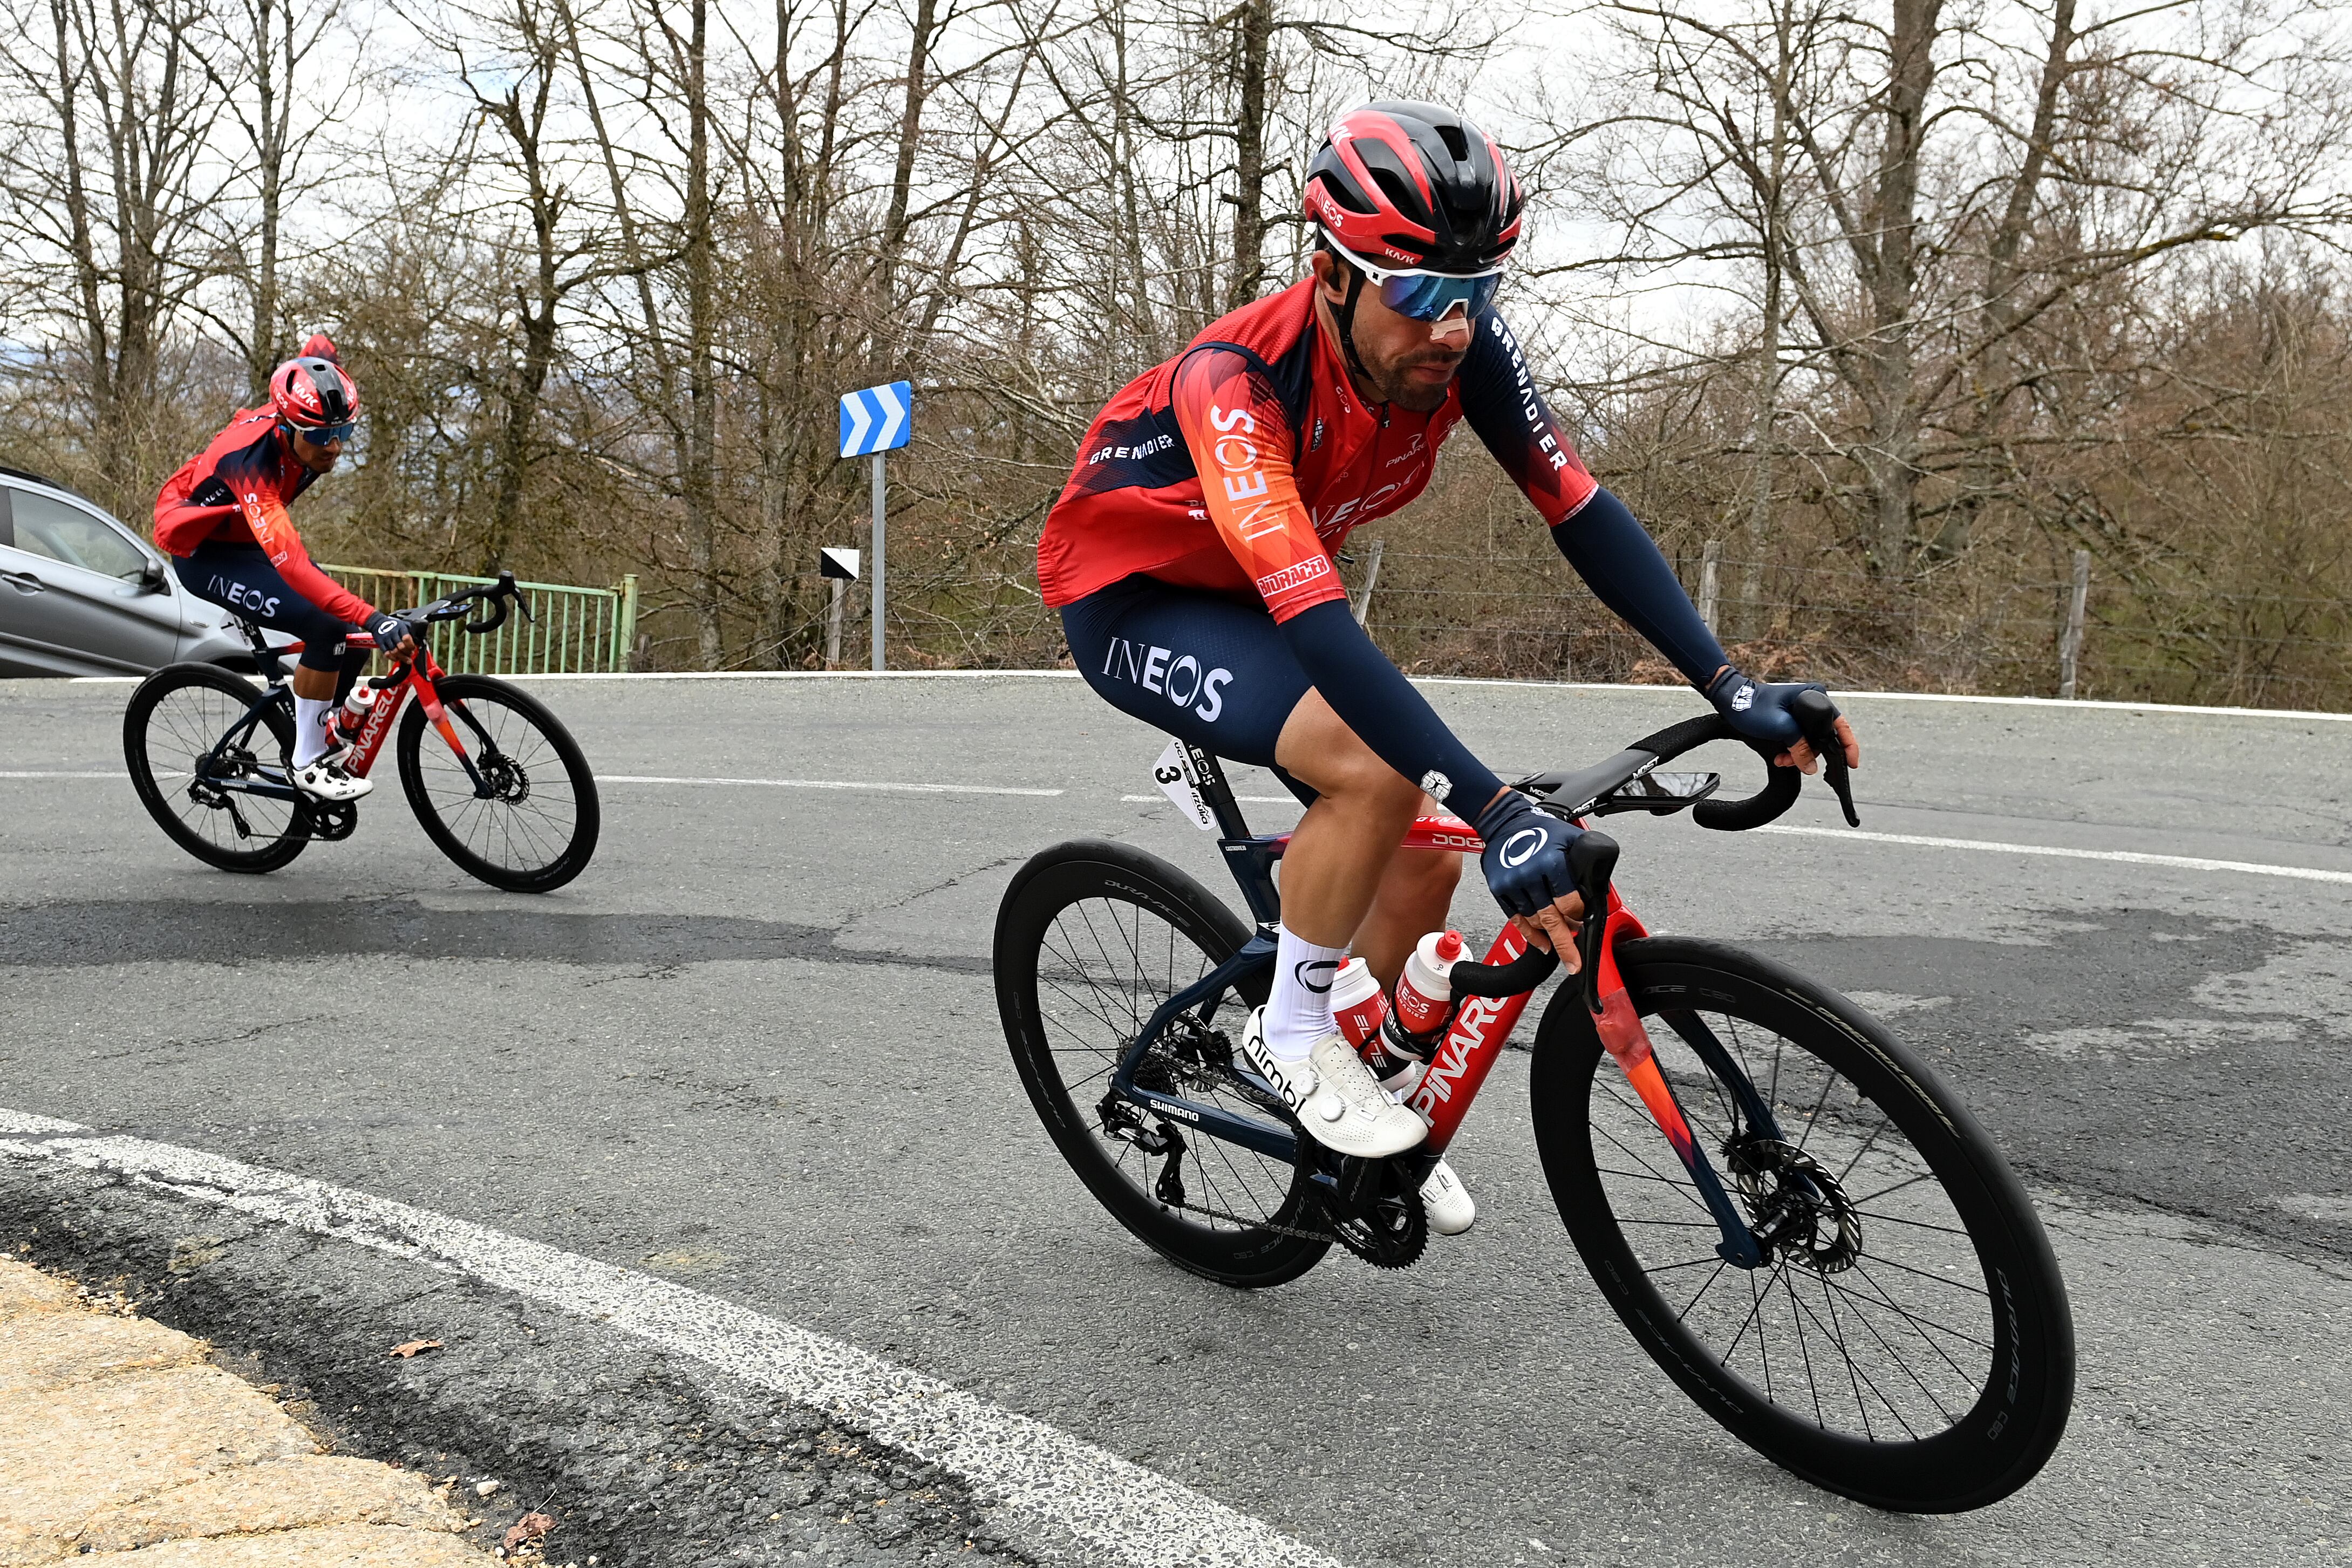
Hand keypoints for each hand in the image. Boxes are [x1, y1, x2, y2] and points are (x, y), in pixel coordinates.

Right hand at [365, 613, 417, 662]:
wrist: (377, 622)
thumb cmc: (393, 625)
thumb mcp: (403, 624)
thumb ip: (410, 632)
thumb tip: (418, 642)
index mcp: (400, 628)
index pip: (407, 638)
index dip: (411, 645)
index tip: (413, 648)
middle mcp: (393, 633)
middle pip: (401, 647)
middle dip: (407, 652)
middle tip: (411, 654)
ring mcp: (386, 638)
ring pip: (394, 651)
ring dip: (402, 657)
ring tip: (407, 659)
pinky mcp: (380, 643)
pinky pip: (387, 653)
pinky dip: (393, 658)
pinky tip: (397, 659)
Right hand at [1474, 790, 1585, 972]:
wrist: (1504, 820)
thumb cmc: (1541, 827)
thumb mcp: (1572, 837)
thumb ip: (1586, 860)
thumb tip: (1598, 884)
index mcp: (1551, 861)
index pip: (1569, 902)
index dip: (1579, 915)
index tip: (1582, 919)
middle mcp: (1529, 874)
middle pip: (1551, 919)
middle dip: (1565, 945)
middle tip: (1574, 964)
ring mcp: (1512, 884)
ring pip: (1534, 921)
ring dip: (1549, 937)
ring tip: (1560, 947)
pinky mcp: (1499, 890)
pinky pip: (1516, 919)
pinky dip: (1529, 934)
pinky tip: (1541, 944)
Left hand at [1705, 666, 1860, 773]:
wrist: (1730, 700)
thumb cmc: (1752, 706)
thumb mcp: (1780, 728)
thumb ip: (1799, 747)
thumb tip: (1811, 766)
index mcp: (1815, 697)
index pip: (1839, 724)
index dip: (1848, 745)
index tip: (1851, 763)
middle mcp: (1812, 702)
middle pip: (1824, 736)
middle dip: (1812, 754)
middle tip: (1800, 764)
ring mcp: (1802, 712)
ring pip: (1811, 741)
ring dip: (1799, 754)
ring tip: (1783, 760)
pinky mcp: (1792, 720)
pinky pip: (1800, 740)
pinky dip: (1792, 751)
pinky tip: (1781, 757)